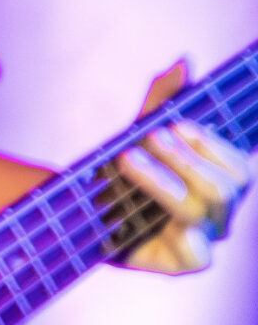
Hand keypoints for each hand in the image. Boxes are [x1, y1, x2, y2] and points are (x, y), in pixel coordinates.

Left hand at [116, 60, 249, 274]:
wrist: (86, 213)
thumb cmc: (125, 171)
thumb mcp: (140, 132)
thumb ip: (162, 101)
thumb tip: (183, 62)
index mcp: (220, 181)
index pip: (238, 166)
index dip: (212, 144)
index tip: (177, 123)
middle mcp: (219, 213)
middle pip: (226, 187)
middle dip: (187, 158)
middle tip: (151, 136)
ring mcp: (205, 239)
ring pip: (201, 210)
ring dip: (165, 180)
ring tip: (128, 158)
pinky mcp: (183, 262)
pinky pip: (195, 253)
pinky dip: (172, 228)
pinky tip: (143, 205)